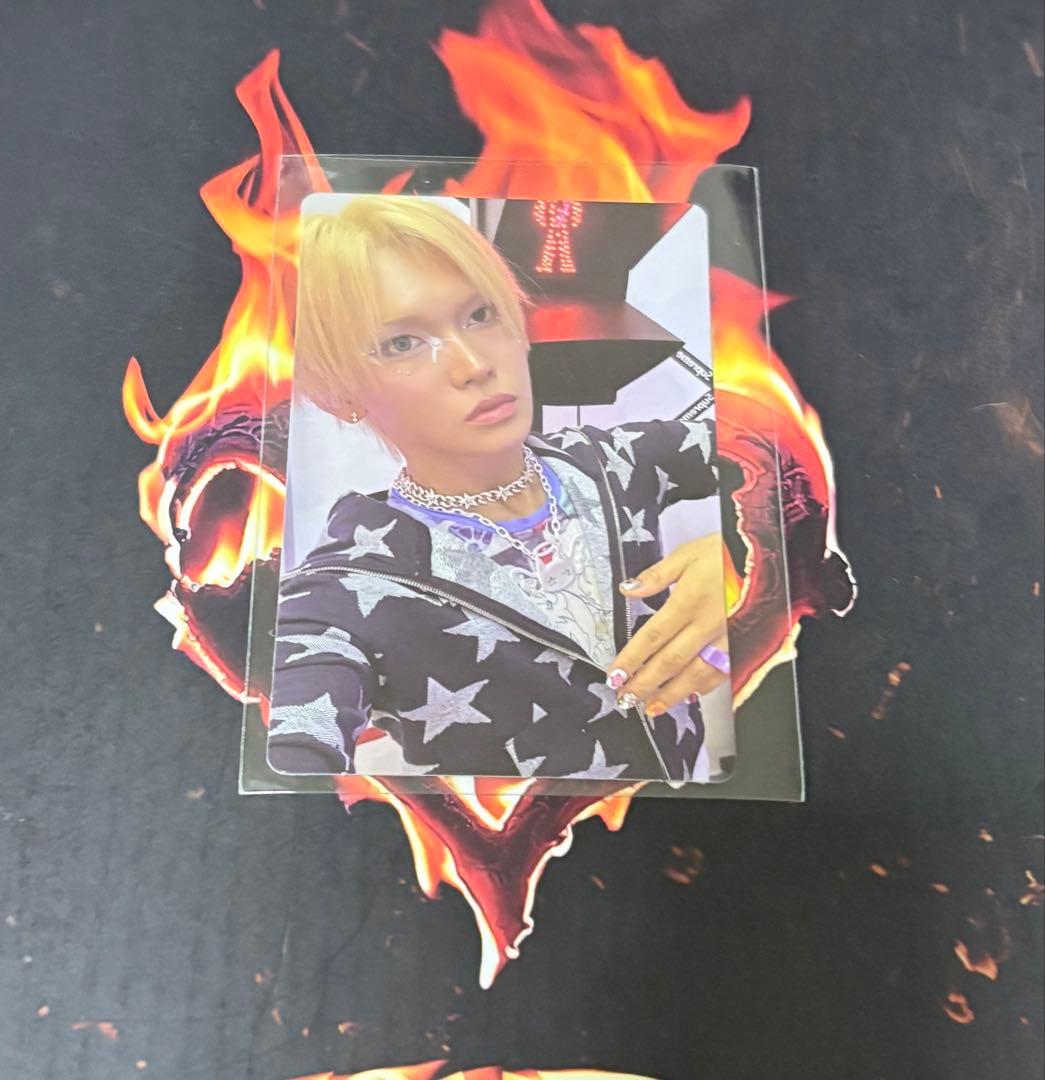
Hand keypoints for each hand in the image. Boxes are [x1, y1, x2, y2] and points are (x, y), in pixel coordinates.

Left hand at [606, 534, 730, 715]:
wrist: (773, 558)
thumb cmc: (730, 552)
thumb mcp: (688, 553)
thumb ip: (656, 575)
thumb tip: (628, 589)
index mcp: (688, 601)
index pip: (652, 637)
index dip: (631, 659)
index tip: (615, 674)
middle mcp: (707, 625)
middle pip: (670, 662)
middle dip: (645, 684)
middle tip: (626, 698)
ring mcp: (728, 639)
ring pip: (695, 675)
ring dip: (671, 694)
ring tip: (651, 707)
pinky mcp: (744, 645)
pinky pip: (722, 673)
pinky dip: (703, 688)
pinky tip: (690, 695)